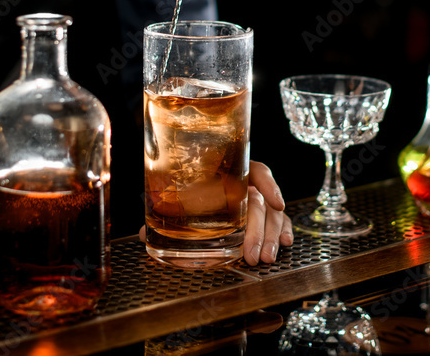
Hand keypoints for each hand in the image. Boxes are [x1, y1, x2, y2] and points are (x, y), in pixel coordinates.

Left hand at [139, 160, 294, 265]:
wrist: (192, 184)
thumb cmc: (187, 188)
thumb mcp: (178, 195)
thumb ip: (164, 211)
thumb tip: (144, 232)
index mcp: (231, 171)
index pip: (256, 171)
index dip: (268, 185)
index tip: (275, 203)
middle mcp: (248, 183)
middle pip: (261, 203)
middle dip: (260, 231)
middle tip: (252, 255)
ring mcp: (259, 198)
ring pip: (273, 215)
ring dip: (271, 237)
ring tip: (266, 258)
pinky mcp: (265, 213)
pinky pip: (280, 220)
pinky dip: (284, 231)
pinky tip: (285, 244)